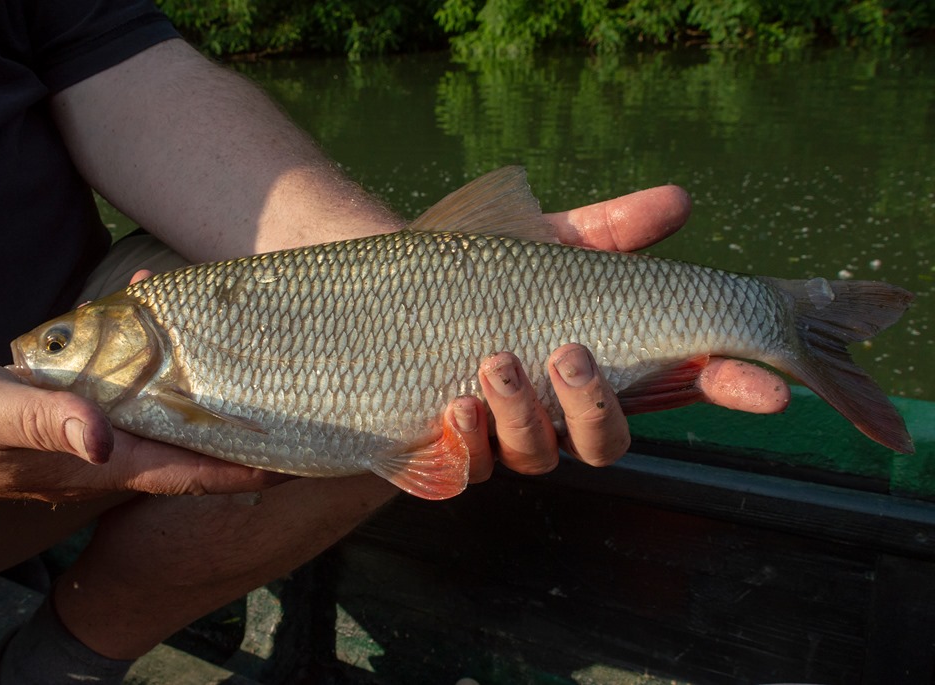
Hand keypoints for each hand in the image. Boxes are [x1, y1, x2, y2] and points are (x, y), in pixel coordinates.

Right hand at [0, 360, 287, 500]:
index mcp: (98, 462)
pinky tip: (142, 299)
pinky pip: (124, 380)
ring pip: (160, 406)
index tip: (289, 464)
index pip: (185, 474)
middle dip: (233, 427)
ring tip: (231, 343)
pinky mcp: (77, 408)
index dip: (238, 473)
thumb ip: (46, 423)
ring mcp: (93, 432)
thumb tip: (104, 443)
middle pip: (187, 443)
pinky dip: (143, 347)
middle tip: (284, 403)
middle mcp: (106, 453)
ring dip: (194, 377)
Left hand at [446, 185, 790, 482]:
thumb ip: (610, 230)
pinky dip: (466, 443)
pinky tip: (456, 404)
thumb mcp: (549, 245)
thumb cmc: (481, 271)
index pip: (678, 388)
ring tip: (497, 361)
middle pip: (604, 440)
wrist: (387, 294)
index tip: (769, 387)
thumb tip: (679, 199)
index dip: (726, 390)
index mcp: (601, 367)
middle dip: (594, 405)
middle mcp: (560, 413)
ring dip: (523, 414)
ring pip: (535, 455)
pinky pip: (464, 470)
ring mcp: (505, 437)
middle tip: (572, 354)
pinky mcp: (448, 452)